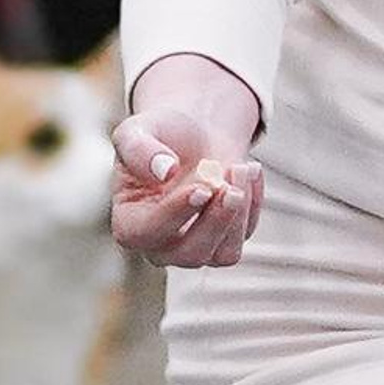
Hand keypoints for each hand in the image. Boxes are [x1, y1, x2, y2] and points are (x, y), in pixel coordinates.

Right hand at [110, 53, 264, 268]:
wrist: (195, 134)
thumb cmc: (161, 135)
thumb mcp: (137, 130)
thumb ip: (138, 148)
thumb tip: (165, 171)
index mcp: (129, 222)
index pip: (146, 233)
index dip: (175, 213)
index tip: (202, 188)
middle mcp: (160, 244)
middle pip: (190, 254)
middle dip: (216, 218)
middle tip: (231, 177)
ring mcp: (195, 246)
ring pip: (224, 253)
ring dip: (240, 211)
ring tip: (242, 167)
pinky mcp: (226, 239)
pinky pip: (246, 232)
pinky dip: (254, 201)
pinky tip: (250, 171)